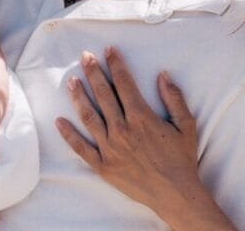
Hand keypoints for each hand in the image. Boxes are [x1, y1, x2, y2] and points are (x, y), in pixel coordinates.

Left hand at [55, 47, 234, 229]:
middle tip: (85, 57)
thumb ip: (174, 98)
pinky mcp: (103, 166)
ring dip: (78, 97)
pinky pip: (81, 148)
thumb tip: (163, 75)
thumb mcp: (186, 126)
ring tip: (71, 81)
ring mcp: (110, 148)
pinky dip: (68, 135)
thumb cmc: (182, 159)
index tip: (108, 50)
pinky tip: (59, 121)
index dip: (116, 64)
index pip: (124, 83)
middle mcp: (122, 130)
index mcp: (142, 117)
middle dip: (93, 73)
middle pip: (103, 94)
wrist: (175, 194)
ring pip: (89, 116)